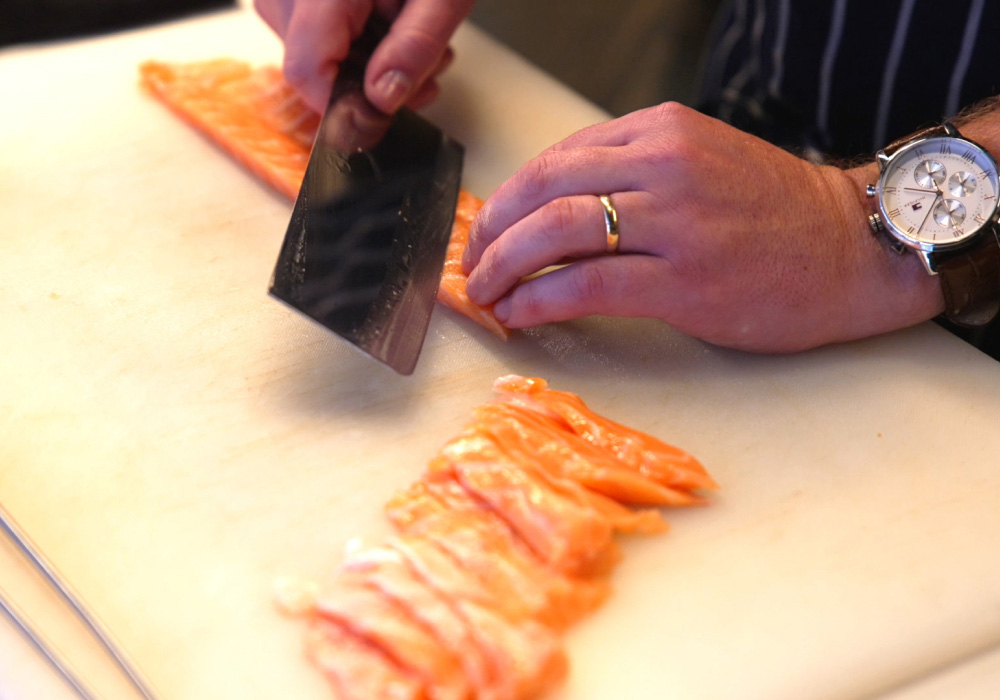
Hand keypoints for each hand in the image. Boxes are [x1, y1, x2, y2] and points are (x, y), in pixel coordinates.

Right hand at [255, 0, 473, 113]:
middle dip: (371, 82)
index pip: (307, 69)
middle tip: (426, 64)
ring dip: (368, 65)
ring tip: (412, 36)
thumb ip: (416, 45)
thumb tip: (381, 98)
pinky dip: (354, 45)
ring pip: (312, 59)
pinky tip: (388, 28)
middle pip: (311, 69)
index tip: (384, 111)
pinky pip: (312, 39)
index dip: (344, 104)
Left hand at [462, 102, 943, 351]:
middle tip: (472, 264)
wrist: (850, 249)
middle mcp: (663, 164)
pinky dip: (536, 300)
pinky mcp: (683, 280)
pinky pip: (585, 284)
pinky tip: (516, 314)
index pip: (556, 157)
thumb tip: (551, 210)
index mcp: (661, 129)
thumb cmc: (773, 214)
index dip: (507, 197)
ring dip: (502, 266)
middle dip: (490, 231)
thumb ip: (632, 172)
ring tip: (483, 292)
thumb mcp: (699, 163)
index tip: (486, 229)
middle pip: (542, 188)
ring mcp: (674, 221)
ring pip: (554, 231)